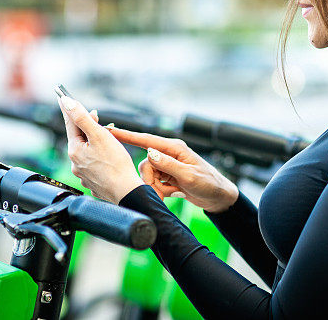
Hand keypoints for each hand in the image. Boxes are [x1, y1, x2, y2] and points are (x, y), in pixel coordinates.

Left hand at [58, 96, 142, 203]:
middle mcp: (75, 163)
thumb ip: (82, 118)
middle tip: (96, 118)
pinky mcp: (92, 181)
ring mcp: (83, 174)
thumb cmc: (115, 164)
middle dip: (87, 127)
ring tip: (108, 141)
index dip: (70, 109)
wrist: (126, 192)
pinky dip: (98, 157)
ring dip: (94, 143)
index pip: (71, 123)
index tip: (63, 97)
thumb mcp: (99, 135)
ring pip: (86, 151)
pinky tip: (108, 158)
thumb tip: (67, 103)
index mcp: (74, 150)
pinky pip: (93, 163)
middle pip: (79, 138)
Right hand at [109, 127, 238, 212]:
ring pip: (148, 175)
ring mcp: (167, 165)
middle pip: (145, 163)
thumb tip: (149, 153)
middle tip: (162, 192)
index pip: (146, 139)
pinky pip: (154, 183)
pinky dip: (160, 191)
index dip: (126, 135)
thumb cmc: (209, 183)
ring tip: (172, 193)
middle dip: (150, 180)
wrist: (218, 197)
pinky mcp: (167, 176)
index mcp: (174, 148)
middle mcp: (169, 154)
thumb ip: (168, 165)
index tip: (109, 130)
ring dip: (156, 188)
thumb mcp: (189, 175)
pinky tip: (174, 193)